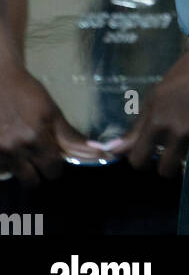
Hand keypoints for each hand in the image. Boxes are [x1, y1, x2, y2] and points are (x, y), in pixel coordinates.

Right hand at [0, 60, 96, 185]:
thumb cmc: (28, 93)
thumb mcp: (52, 111)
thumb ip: (68, 136)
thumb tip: (94, 151)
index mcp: (36, 137)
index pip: (53, 170)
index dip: (55, 166)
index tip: (54, 158)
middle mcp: (16, 148)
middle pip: (32, 181)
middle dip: (38, 171)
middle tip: (39, 157)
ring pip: (16, 177)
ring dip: (21, 169)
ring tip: (22, 151)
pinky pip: (1, 169)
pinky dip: (6, 163)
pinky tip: (8, 147)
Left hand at [103, 48, 188, 177]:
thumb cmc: (181, 77)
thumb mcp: (154, 98)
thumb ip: (136, 128)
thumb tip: (112, 149)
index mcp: (157, 121)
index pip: (139, 160)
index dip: (140, 161)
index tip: (145, 155)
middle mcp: (176, 132)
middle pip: (165, 170)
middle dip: (164, 164)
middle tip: (167, 150)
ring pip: (184, 163)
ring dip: (183, 155)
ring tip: (186, 136)